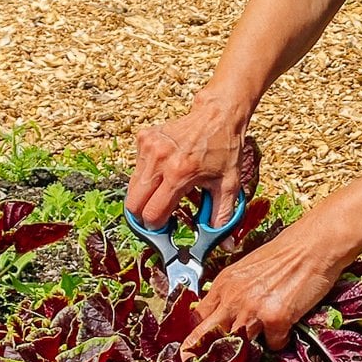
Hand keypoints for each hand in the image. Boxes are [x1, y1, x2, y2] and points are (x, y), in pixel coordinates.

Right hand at [127, 97, 248, 227]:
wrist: (217, 115)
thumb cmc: (224, 150)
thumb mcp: (229, 186)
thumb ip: (223, 217)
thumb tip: (223, 245)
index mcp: (179, 174)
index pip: (152, 214)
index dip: (157, 228)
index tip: (166, 228)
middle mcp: (159, 159)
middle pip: (133, 205)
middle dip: (143, 217)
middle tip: (160, 217)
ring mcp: (148, 147)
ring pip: (132, 188)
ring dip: (145, 197)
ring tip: (166, 193)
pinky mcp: (143, 138)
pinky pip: (136, 169)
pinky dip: (147, 177)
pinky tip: (165, 172)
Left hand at [183, 224, 345, 350]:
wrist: (313, 245)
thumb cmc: (285, 254)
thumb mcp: (247, 270)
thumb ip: (233, 291)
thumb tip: (224, 313)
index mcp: (224, 283)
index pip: (198, 316)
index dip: (195, 336)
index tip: (192, 349)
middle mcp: (234, 298)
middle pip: (207, 336)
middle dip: (199, 355)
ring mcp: (254, 310)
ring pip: (239, 345)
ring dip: (247, 350)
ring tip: (256, 343)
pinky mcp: (277, 319)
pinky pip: (273, 344)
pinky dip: (280, 341)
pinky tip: (286, 329)